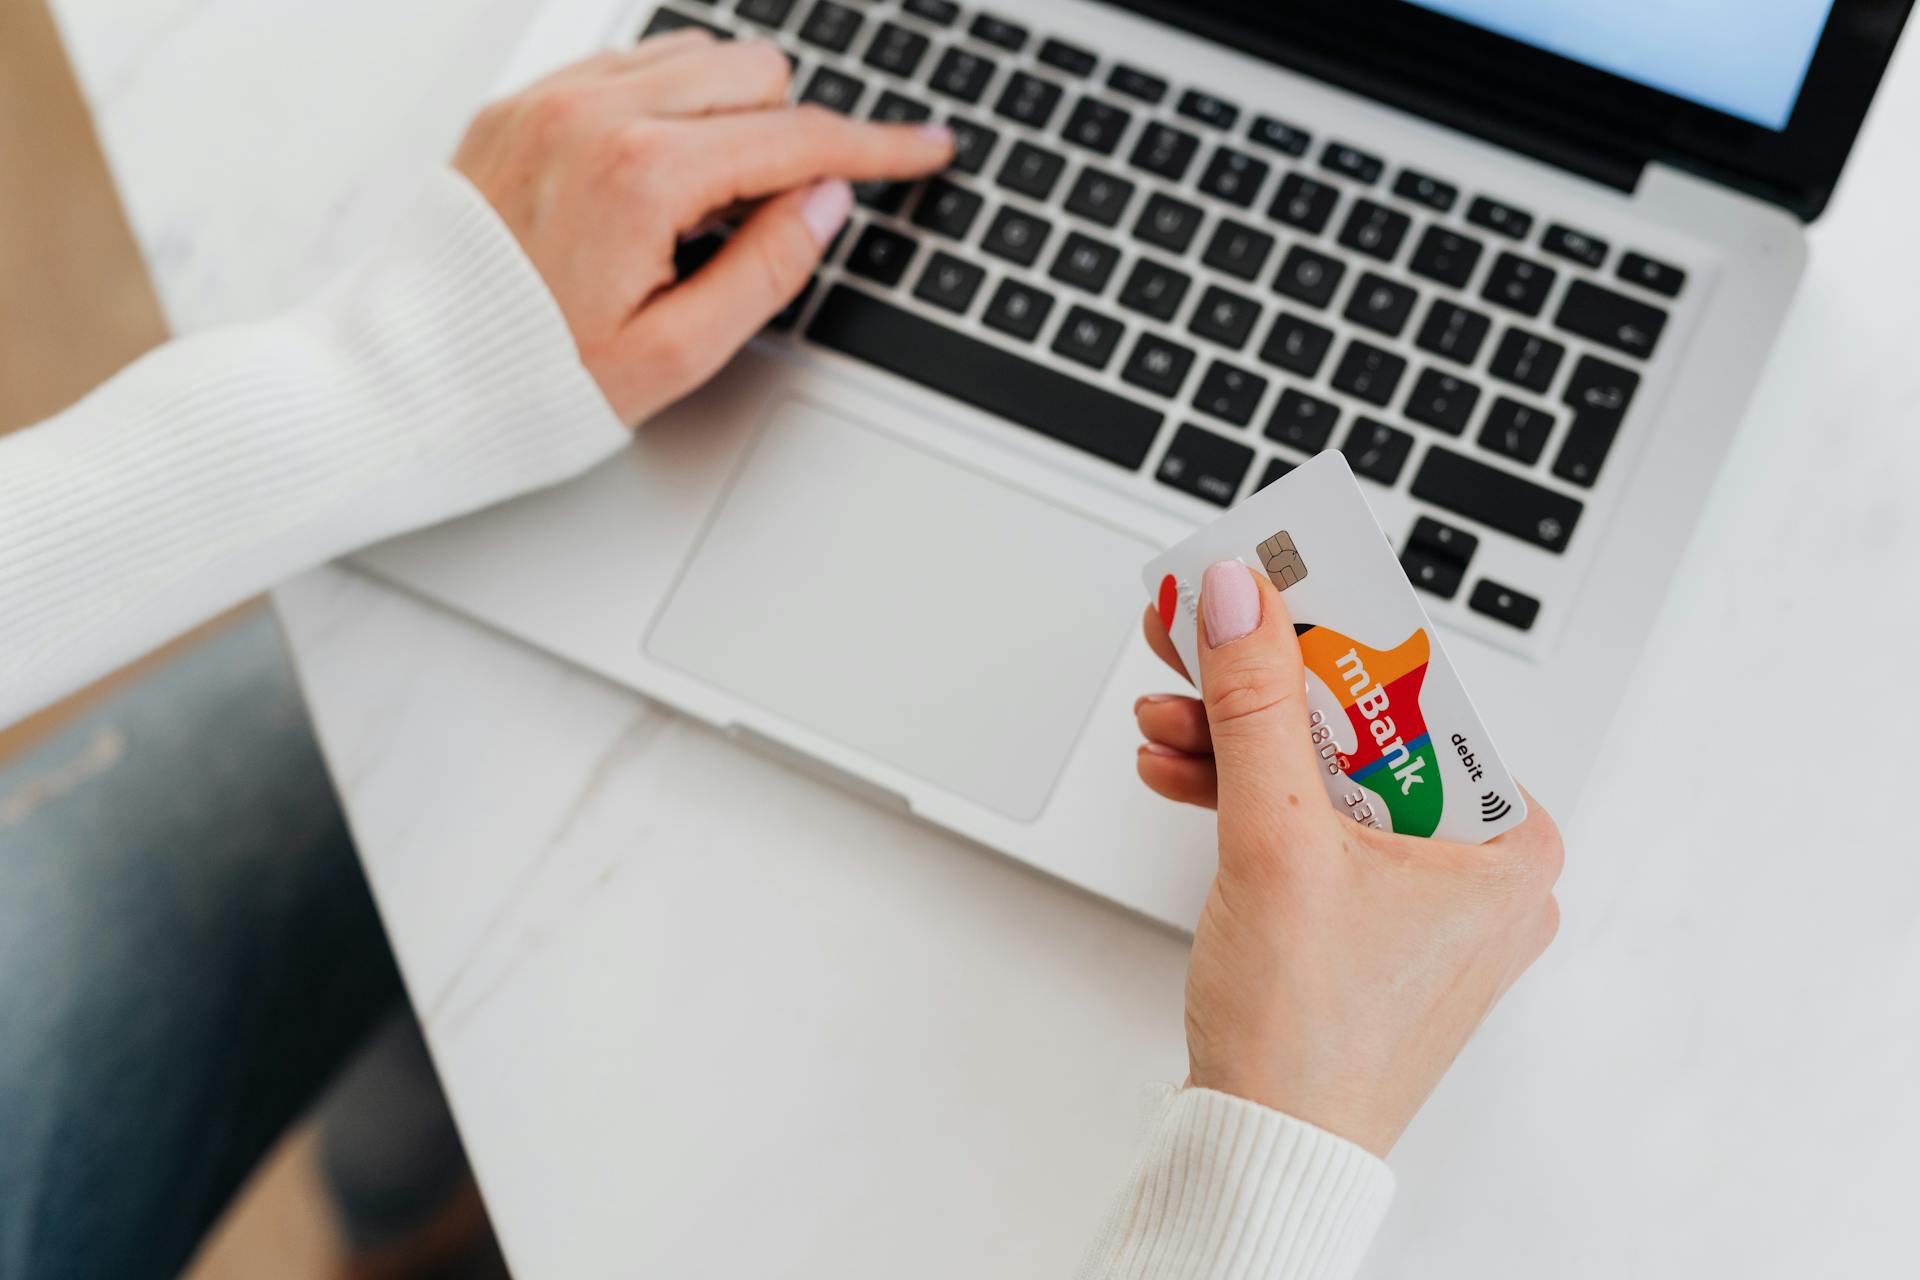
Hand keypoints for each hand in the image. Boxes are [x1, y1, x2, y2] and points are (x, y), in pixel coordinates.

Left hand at [453, 32, 952, 424]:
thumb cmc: (528, 380)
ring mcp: (548, 101)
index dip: (876, 151)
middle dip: (789, 134)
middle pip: (754, 74)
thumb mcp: (675, 356)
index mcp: (641, 177)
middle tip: (767, 220)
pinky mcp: (516, 107)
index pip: (796, 140)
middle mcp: (593, 114)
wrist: (401, 379)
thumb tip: (826, 201)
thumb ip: (767, 268)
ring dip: (727, 114)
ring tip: (700, 207)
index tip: (926, 149)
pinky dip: (664, 105)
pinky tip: (651, 177)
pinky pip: (624, 66)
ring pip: (692, 57)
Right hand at [1133, 562, 1563, 1156]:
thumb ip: (1256, 704)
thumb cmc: (1310, 1037)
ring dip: (1236, 743)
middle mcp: (1477, 868)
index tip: (1267, 583)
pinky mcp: (1367, 922)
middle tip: (1194, 635)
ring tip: (1166, 717)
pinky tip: (1182, 770)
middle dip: (1257, 691)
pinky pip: (1310, 827)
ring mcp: (1422, 900)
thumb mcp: (1275, 839)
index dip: (1325, 630)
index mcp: (1504, 843)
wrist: (1264, 1149)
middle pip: (1355, 729)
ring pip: (1321, 776)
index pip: (1411, 691)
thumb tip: (1243, 598)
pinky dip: (1246, 800)